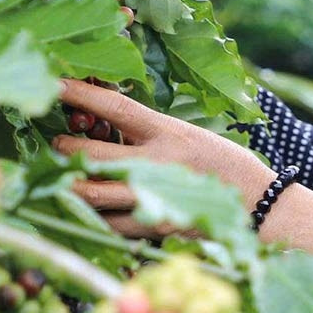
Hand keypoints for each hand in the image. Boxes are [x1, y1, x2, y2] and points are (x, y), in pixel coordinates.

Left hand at [52, 79, 273, 238]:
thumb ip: (145, 129)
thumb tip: (99, 117)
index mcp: (167, 132)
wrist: (257, 204)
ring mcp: (154, 198)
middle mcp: (158, 164)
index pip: (116, 107)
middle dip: (65, 147)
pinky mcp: (154, 227)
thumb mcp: (185, 133)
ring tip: (58, 176)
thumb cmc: (219, 162)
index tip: (55, 85)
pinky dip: (89, 216)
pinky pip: (108, 224)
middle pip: (93, 154)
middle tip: (56, 142)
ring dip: (68, 184)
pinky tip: (81, 208)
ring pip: (93, 195)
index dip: (82, 94)